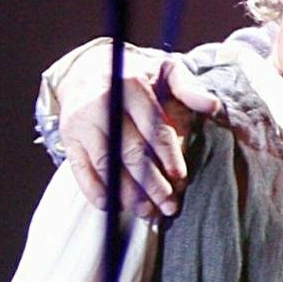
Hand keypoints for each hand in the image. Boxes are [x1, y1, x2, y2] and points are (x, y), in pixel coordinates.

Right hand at [60, 43, 220, 217]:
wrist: (87, 68)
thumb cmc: (136, 75)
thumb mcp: (165, 71)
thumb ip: (189, 88)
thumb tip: (214, 106)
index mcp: (131, 86)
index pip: (153, 127)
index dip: (168, 155)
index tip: (181, 179)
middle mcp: (103, 104)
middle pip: (129, 151)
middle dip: (151, 183)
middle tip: (169, 206)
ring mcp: (82, 123)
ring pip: (105, 165)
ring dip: (126, 193)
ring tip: (146, 212)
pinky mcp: (69, 138)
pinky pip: (80, 169)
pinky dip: (94, 190)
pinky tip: (111, 207)